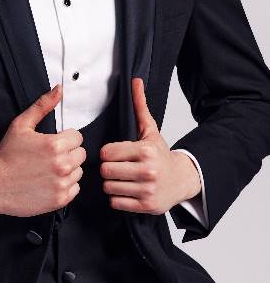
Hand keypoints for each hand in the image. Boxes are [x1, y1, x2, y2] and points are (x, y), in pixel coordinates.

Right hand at [0, 84, 86, 216]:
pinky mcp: (59, 200)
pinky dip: (66, 185)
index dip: (65, 138)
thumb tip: (58, 90)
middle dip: (68, 152)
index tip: (53, 143)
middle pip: (80, 154)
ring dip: (68, 169)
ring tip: (48, 169)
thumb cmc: (6, 154)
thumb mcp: (21, 124)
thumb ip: (42, 105)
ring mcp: (61, 184)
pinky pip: (75, 189)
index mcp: (55, 145)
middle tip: (50, 156)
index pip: (78, 137)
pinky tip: (50, 181)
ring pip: (78, 172)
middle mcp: (61, 165)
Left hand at [99, 77, 200, 214]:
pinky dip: (118, 198)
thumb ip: (139, 106)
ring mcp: (147, 190)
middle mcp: (147, 171)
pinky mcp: (146, 206)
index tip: (114, 154)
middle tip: (116, 167)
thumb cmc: (161, 154)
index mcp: (145, 150)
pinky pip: (116, 203)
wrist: (182, 180)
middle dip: (108, 169)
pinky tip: (126, 191)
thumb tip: (136, 81)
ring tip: (121, 179)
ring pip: (109, 187)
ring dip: (111, 184)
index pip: (107, 152)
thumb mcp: (150, 130)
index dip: (107, 153)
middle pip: (106, 170)